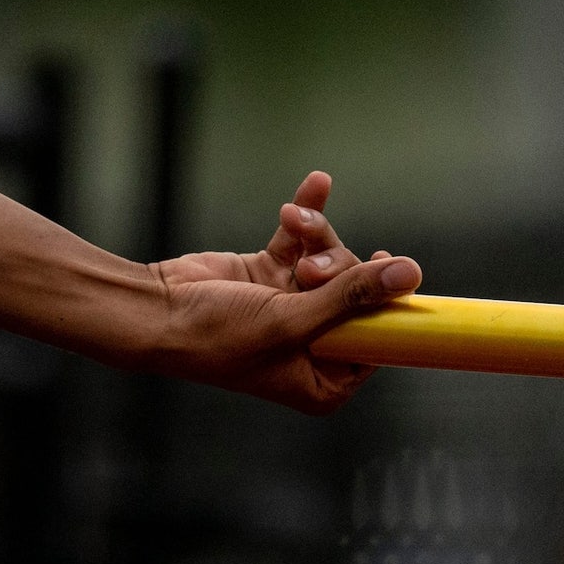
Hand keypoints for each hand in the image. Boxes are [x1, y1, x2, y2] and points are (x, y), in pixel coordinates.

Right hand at [149, 171, 420, 413]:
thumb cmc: (217, 337)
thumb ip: (352, 296)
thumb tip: (410, 273)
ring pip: (331, 262)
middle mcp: (312, 346)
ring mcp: (293, 307)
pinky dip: (308, 215)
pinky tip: (318, 183)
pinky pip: (302, 241)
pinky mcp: (272, 275)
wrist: (153, 311)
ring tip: (293, 225)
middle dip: (337, 269)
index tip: (394, 274)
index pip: (378, 341)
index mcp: (322, 379)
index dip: (386, 307)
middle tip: (310, 269)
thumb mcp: (292, 320)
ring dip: (316, 238)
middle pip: (357, 294)